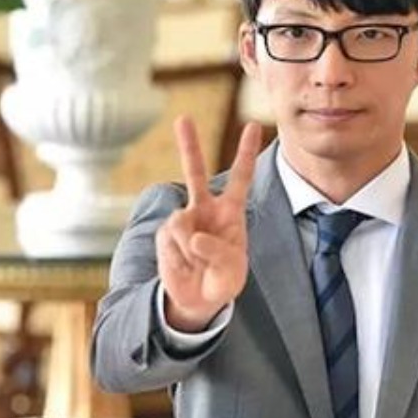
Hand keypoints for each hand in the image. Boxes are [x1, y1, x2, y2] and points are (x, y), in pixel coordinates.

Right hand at [156, 117, 260, 330]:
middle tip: (183, 118)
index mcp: (230, 213)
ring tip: (198, 265)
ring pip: (182, 222)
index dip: (245, 153)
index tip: (253, 125)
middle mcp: (205, 209)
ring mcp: (183, 220)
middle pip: (196, 173)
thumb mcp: (232, 271)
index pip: (240, 179)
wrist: (197, 300)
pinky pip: (171, 240)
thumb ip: (219, 251)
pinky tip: (184, 265)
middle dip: (189, 145)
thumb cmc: (222, 280)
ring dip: (192, 249)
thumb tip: (194, 236)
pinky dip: (179, 257)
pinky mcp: (165, 234)